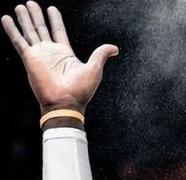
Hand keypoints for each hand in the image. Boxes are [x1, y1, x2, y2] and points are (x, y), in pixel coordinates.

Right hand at [2, 2, 117, 113]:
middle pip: (42, 29)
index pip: (58, 31)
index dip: (55, 20)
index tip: (51, 9)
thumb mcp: (94, 69)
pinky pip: (18, 41)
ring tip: (20, 6)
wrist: (65, 103)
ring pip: (30, 32)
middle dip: (36, 16)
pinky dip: (12, 30)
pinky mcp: (30, 58)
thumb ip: (100, 55)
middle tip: (31, 3)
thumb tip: (115, 48)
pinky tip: (6, 18)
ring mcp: (39, 55)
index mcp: (65, 53)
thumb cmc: (81, 90)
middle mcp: (51, 52)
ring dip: (24, 19)